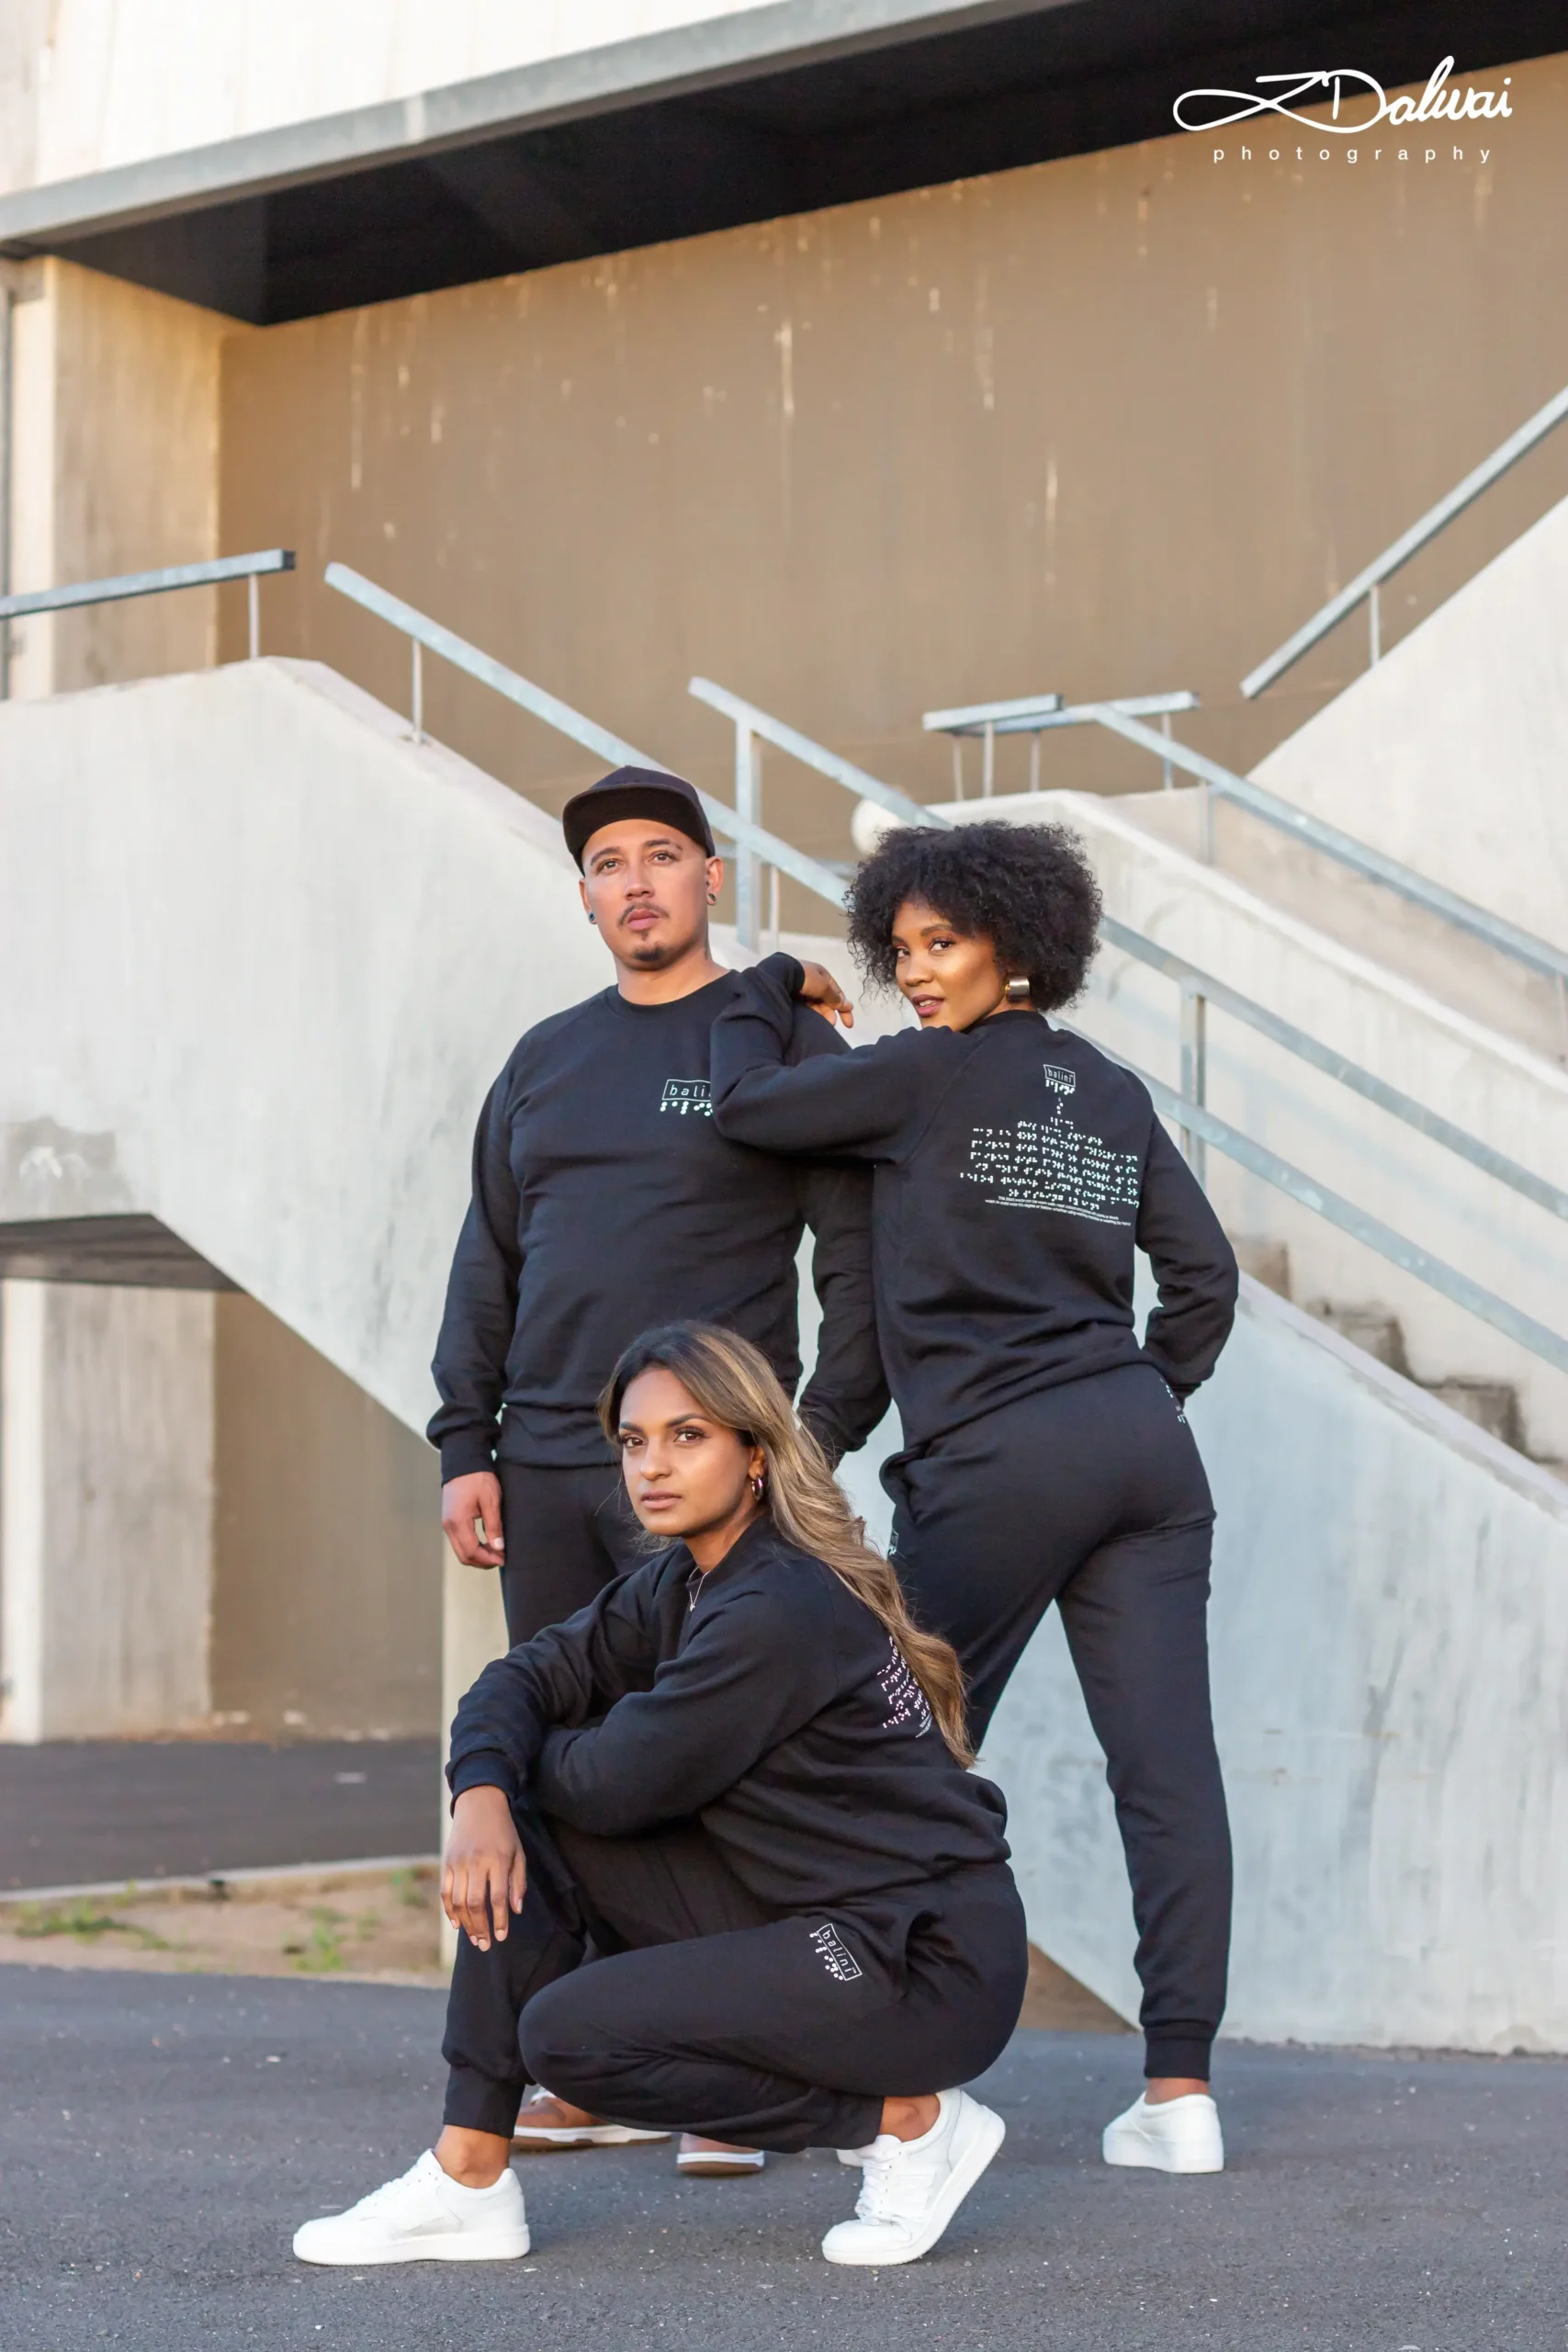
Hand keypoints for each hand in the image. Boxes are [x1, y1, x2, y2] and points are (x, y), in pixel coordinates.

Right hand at [442, 1470, 503, 1567]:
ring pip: (460, 1550)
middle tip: (501, 1559)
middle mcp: (448, 1526)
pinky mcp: (449, 1520)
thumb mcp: (490, 1500)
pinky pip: (459, 1542)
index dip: (488, 1559)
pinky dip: (472, 1547)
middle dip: (482, 1562)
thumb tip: (498, 1548)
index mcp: (458, 1521)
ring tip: (495, 1552)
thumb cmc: (478, 1478)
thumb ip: (493, 1525)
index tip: (503, 1559)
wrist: (463, 1462)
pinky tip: (485, 1544)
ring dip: (477, 1556)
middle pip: (463, 1556)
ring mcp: (447, 1524)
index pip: (471, 1551)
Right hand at [442, 1786, 526, 1947]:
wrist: (479, 1804)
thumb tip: (515, 1910)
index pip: (498, 1897)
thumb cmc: (503, 1831)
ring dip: (466, 1924)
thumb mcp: (518, 1853)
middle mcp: (476, 1862)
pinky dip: (449, 1910)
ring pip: (459, 1901)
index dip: (500, 1920)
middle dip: (481, 1928)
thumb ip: (518, 1882)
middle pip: (476, 1903)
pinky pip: (445, 1892)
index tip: (501, 1937)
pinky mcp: (447, 1862)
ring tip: (474, 1938)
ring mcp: (459, 1862)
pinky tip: (457, 1924)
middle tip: (485, 1944)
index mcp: (498, 1859)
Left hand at [796, 960, 853, 1029]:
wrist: (779, 974)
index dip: (844, 1007)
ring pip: (816, 1004)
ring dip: (822, 1014)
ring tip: (823, 1024)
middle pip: (826, 1000)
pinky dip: (811, 1012)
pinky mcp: (792, 995)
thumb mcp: (824, 986)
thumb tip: (848, 1006)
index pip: (837, 993)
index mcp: (822, 975)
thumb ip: (835, 997)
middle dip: (830, 1012)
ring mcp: (801, 988)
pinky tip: (813, 1020)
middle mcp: (812, 981)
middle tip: (832, 1024)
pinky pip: (805, 1006)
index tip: (848, 1023)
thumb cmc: (805, 978)